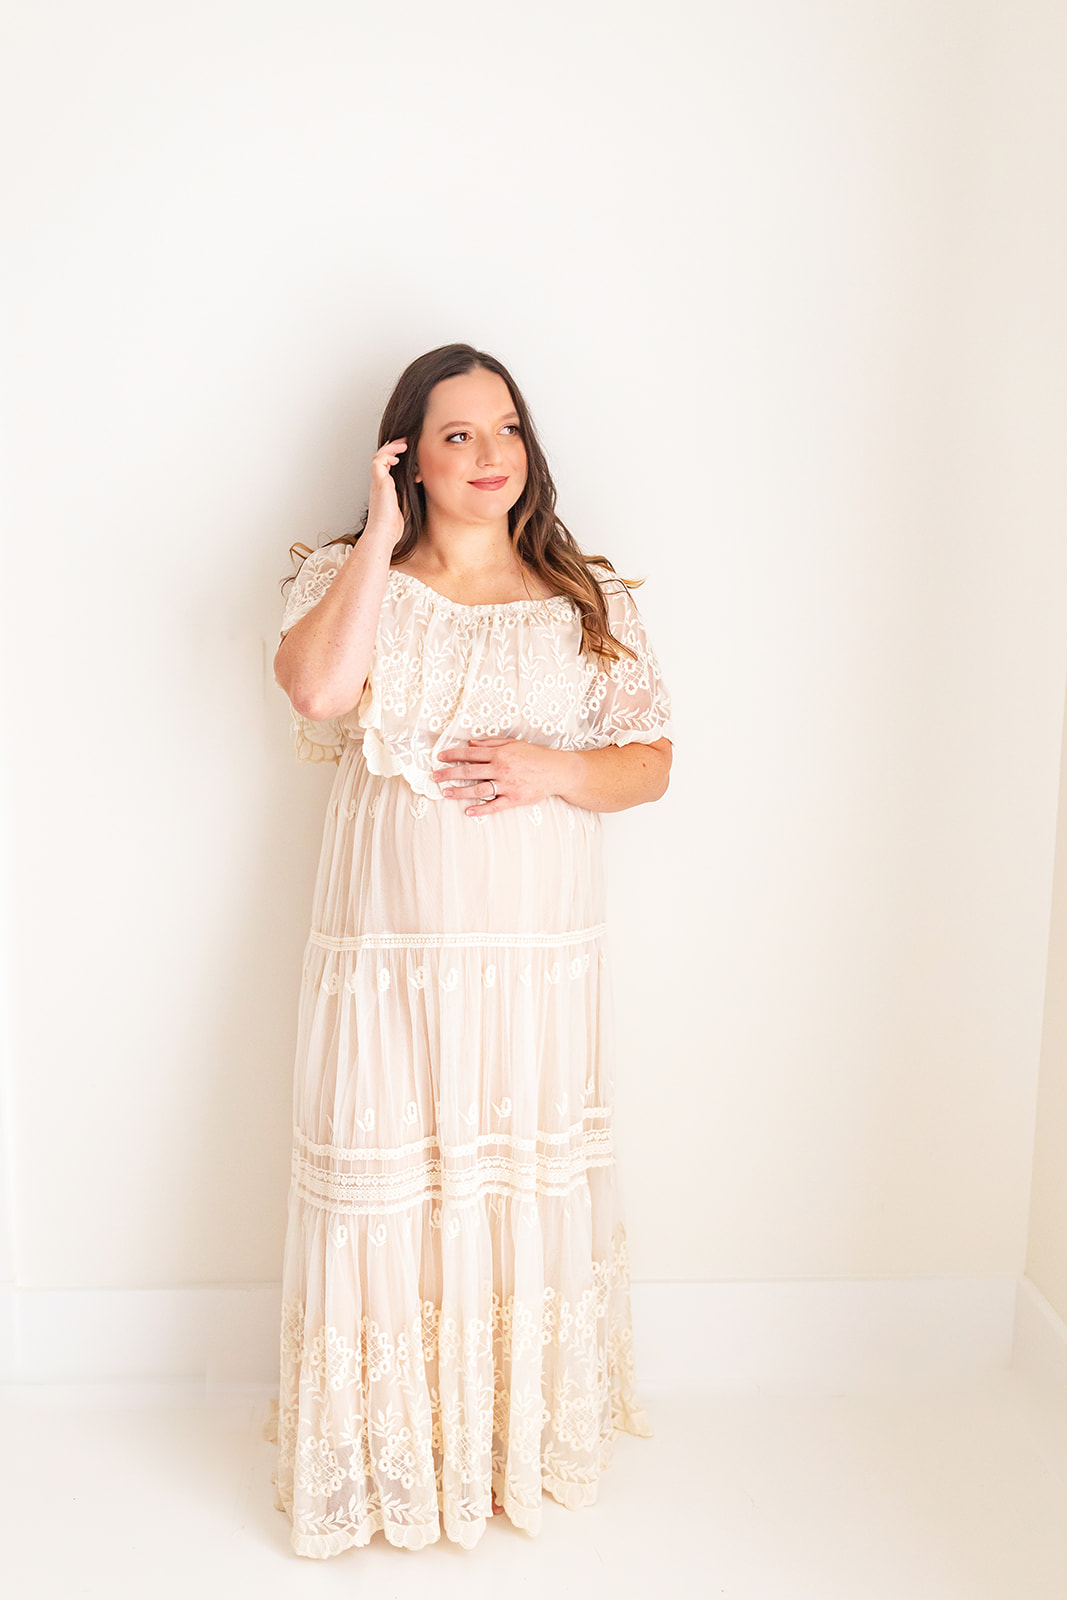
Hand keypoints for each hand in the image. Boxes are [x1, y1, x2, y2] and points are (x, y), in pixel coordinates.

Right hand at [365, 437, 407, 546]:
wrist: (385, 532)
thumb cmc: (394, 524)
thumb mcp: (406, 503)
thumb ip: (409, 490)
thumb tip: (419, 477)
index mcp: (385, 487)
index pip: (388, 465)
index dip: (397, 457)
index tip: (410, 454)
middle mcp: (379, 482)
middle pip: (383, 457)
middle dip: (394, 447)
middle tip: (407, 443)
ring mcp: (377, 481)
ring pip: (380, 455)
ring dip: (392, 447)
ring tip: (404, 445)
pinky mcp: (378, 481)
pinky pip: (379, 460)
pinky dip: (388, 454)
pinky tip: (398, 457)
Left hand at [431, 737, 568, 815]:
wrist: (557, 771)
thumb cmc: (535, 756)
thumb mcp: (513, 743)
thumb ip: (491, 743)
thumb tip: (471, 744)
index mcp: (500, 754)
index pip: (470, 754)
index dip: (453, 755)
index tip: (440, 757)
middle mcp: (501, 769)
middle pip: (469, 772)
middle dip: (449, 774)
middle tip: (435, 776)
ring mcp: (507, 785)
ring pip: (478, 790)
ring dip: (459, 792)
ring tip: (445, 793)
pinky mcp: (514, 799)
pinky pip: (494, 806)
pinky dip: (481, 810)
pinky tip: (468, 811)